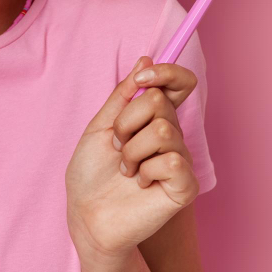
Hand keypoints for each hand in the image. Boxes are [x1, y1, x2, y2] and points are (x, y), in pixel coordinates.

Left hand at [65, 56, 199, 258]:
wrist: (86, 213)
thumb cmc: (91, 174)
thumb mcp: (100, 126)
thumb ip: (123, 95)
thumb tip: (145, 58)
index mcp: (153, 119)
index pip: (179, 83)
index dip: (167, 72)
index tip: (142, 76)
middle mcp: (172, 135)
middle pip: (159, 101)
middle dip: (126, 123)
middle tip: (117, 147)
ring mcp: (180, 159)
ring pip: (162, 130)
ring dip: (132, 151)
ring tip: (126, 169)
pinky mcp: (185, 185)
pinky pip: (172, 161)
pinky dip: (147, 171)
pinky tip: (142, 184)